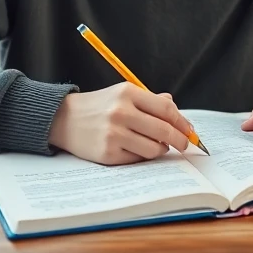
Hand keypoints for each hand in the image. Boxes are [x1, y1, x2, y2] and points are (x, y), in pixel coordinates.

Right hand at [49, 83, 196, 165]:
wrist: (63, 119)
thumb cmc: (98, 107)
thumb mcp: (122, 94)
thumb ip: (150, 101)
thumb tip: (176, 111)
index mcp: (127, 93)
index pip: (166, 109)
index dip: (182, 122)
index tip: (190, 131)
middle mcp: (120, 112)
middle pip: (164, 130)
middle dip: (180, 140)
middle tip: (184, 144)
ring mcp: (113, 134)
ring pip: (154, 148)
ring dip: (160, 149)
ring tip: (155, 145)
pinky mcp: (107, 153)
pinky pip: (138, 159)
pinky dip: (141, 156)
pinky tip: (134, 149)